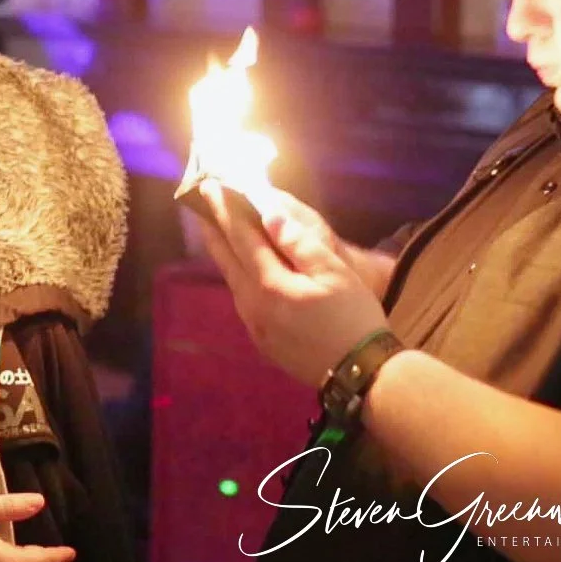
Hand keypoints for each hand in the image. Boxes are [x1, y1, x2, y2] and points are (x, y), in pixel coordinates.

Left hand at [197, 179, 388, 385]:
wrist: (360, 375)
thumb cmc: (353, 318)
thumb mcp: (333, 273)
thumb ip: (297, 242)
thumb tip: (268, 213)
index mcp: (269, 284)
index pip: (240, 237)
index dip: (226, 209)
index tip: (211, 186)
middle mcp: (252, 305)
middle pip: (226, 258)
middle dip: (213, 228)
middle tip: (200, 202)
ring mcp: (254, 325)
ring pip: (232, 280)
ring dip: (223, 252)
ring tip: (216, 230)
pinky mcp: (261, 340)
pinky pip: (241, 299)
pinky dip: (236, 276)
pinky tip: (241, 270)